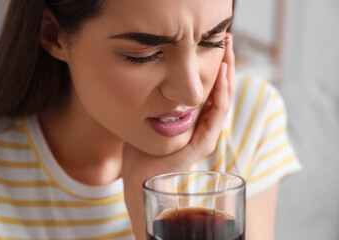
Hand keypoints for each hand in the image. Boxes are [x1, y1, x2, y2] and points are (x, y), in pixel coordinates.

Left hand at [122, 32, 235, 239]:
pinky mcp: (200, 147)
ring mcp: (205, 136)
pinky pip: (215, 117)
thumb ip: (164, 98)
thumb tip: (161, 73)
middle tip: (228, 37)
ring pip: (223, 101)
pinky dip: (220, 96)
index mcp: (196, 118)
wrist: (138, 176)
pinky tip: (221, 76)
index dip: (217, 64)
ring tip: (228, 50)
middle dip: (226, 63)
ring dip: (227, 75)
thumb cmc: (142, 146)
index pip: (213, 88)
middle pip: (222, 91)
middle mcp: (204, 126)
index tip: (217, 40)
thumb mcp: (152, 113)